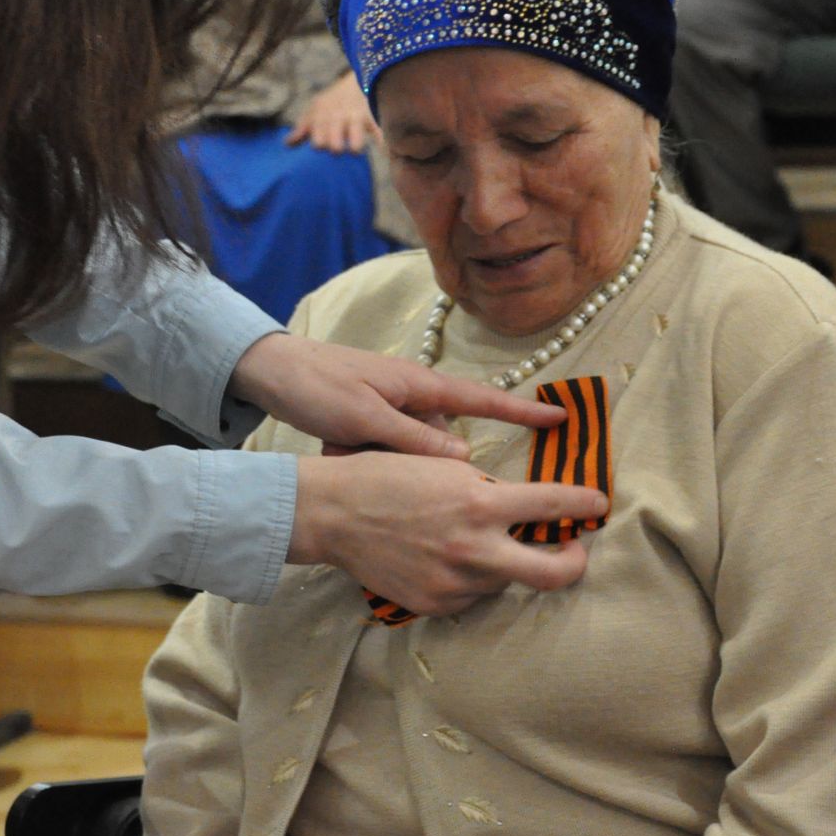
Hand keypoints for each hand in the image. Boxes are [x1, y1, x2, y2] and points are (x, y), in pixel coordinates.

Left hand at [229, 331, 566, 460]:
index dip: (524, 412)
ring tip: (339, 448)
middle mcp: (414, 396)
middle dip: (411, 460)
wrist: (272, 371)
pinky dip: (364, 457)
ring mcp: (394, 409)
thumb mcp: (366, 417)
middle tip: (361, 448)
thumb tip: (467, 464)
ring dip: (381, 461)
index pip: (485, 400)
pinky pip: (386, 452)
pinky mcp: (373, 422)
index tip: (563, 419)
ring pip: (410, 453)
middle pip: (440, 442)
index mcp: (420, 386)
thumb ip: (415, 441)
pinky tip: (334, 451)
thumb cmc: (320, 385)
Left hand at [285, 74, 376, 153]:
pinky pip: (379, 132)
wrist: (359, 76)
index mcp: (323, 118)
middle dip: (335, 148)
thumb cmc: (333, 100)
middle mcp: (339, 119)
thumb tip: (287, 144)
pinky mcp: (373, 118)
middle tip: (338, 147)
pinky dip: (383, 143)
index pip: (318, 141)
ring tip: (354, 148)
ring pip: (356, 142)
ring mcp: (357, 118)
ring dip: (355, 148)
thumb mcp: (316, 109)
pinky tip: (383, 149)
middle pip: (335, 146)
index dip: (320, 144)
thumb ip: (303, 128)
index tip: (322, 144)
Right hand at [288, 452, 606, 614]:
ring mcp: (455, 584)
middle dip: (574, 563)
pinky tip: (444, 558)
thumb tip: (524, 505)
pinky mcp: (435, 605)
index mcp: (481, 504)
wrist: (332, 513)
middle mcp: (475, 549)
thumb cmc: (386, 476)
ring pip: (505, 581)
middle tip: (574, 550)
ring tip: (475, 541)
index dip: (585, 504)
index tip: (598, 504)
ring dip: (504, 563)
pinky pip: (471, 596)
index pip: (554, 505)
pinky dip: (470, 578)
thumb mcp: (445, 467)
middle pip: (552, 574)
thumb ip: (488, 488)